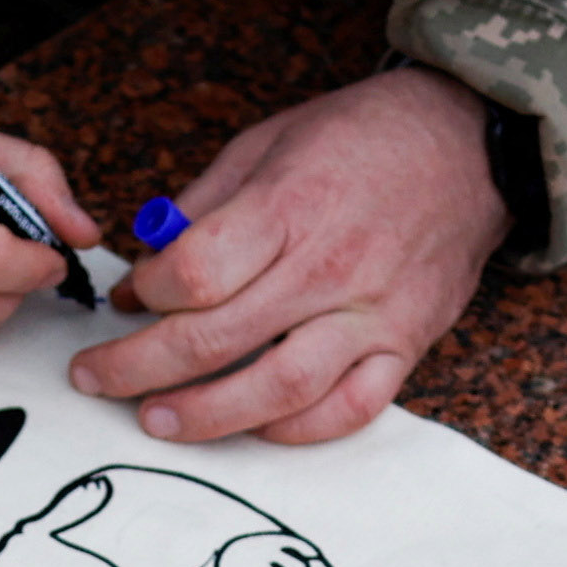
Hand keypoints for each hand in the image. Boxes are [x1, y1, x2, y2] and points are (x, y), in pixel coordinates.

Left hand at [73, 67, 508, 445]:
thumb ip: (204, 208)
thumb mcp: (268, 142)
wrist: (469, 144)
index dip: (147, 295)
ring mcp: (372, 314)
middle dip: (140, 368)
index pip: (196, 274)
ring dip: (208, 415)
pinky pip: (349, 409)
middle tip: (97, 380)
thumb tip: (144, 269)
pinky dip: (297, 429)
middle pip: (217, 338)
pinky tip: (254, 425)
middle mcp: (329, 267)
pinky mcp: (405, 345)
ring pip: (280, 387)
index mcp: (289, 206)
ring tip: (157, 420)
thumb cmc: (364, 138)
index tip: (128, 299)